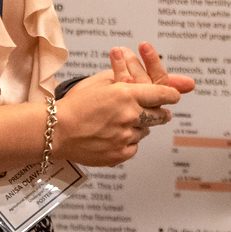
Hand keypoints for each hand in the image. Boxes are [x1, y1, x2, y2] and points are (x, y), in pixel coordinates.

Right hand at [52, 47, 184, 165]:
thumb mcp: (101, 83)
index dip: (171, 95)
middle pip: (161, 116)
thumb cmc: (76, 104)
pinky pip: (135, 146)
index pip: (163, 94)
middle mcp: (130, 115)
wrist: (56, 130)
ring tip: (119, 124)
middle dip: (158, 113)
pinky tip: (113, 136)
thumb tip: (141, 78)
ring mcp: (126, 136)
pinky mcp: (120, 154)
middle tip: (151, 113)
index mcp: (127, 94)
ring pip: (146, 131)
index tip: (174, 96)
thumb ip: (124, 79)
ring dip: (139, 127)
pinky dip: (128, 142)